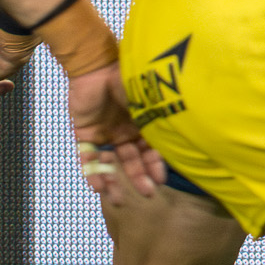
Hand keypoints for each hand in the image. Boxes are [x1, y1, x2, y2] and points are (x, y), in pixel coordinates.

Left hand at [67, 62, 161, 204]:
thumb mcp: (147, 101)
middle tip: (146, 195)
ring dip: (115, 181)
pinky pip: (87, 158)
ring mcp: (104, 135)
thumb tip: (180, 136)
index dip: (154, 166)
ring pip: (110, 163)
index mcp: (141, 125)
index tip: (160, 181)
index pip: (150, 151)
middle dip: (139, 178)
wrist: (96, 66)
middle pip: (131, 161)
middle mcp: (124, 133)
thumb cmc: (126, 79)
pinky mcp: (84, 134)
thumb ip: (156, 118)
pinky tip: (97, 187)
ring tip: (118, 199)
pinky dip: (92, 172)